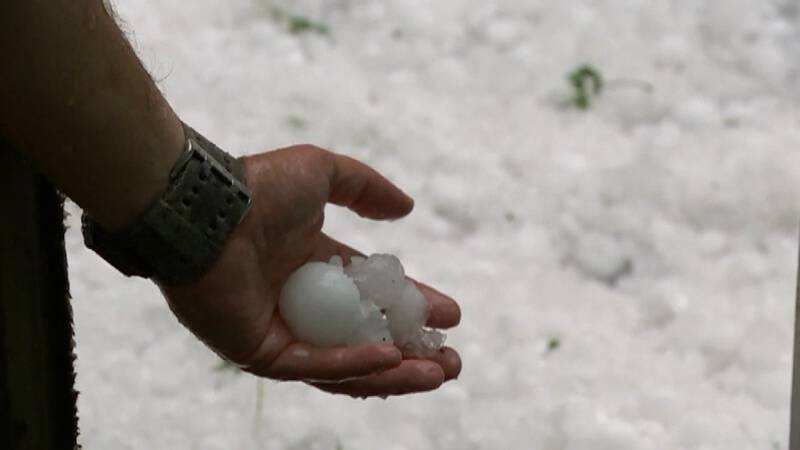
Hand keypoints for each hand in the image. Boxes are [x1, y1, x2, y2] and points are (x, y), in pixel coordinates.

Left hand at [161, 145, 460, 396]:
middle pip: (368, 341)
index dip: (413, 309)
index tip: (452, 315)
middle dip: (413, 353)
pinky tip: (391, 358)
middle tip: (451, 360)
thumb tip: (406, 209)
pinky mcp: (262, 353)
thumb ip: (366, 188)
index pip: (375, 300)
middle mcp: (304, 306)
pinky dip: (355, 366)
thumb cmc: (259, 189)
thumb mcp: (323, 173)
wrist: (206, 210)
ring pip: (347, 366)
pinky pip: (316, 366)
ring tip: (437, 373)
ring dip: (395, 373)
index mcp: (318, 269)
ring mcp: (283, 333)